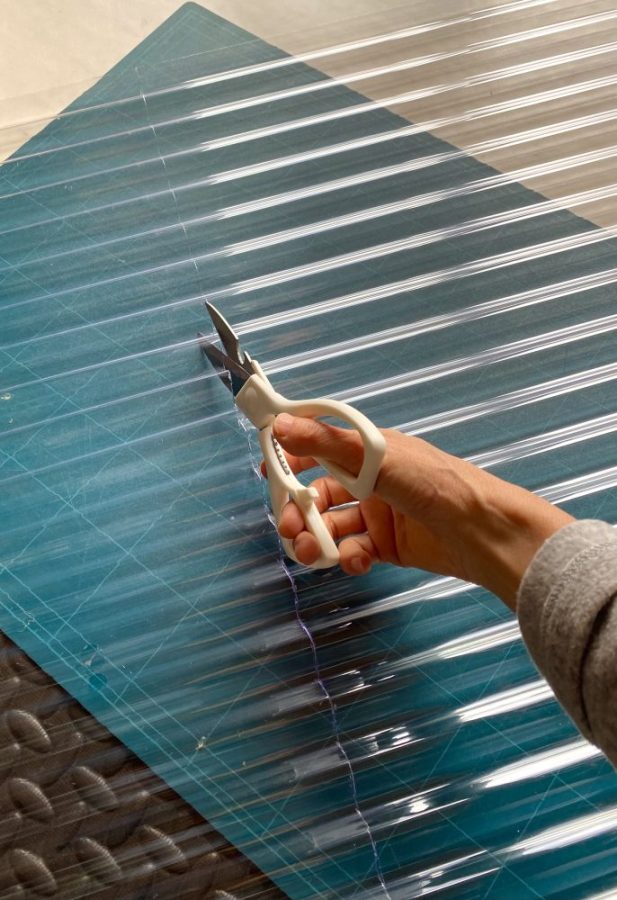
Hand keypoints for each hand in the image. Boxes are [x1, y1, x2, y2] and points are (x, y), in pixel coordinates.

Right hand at [266, 413, 573, 609]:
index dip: (293, 457)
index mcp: (368, 450)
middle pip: (320, 494)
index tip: (270, 470)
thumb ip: (326, 444)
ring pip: (333, 526)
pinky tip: (357, 559)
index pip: (320, 447)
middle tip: (289, 528)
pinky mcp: (387, 546)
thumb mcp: (376, 458)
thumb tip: (280, 423)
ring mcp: (379, 514)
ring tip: (312, 552)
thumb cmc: (434, 483)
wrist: (483, 532)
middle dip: (300, 511)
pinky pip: (354, 550)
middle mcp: (371, 480)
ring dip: (318, 539)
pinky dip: (349, 556)